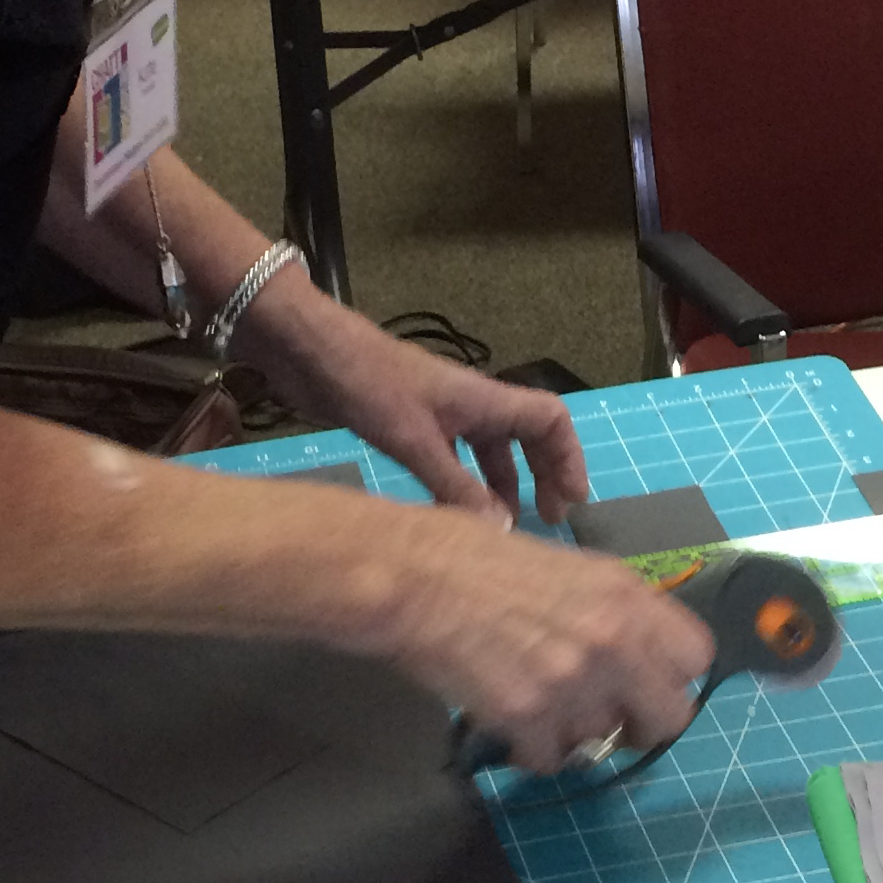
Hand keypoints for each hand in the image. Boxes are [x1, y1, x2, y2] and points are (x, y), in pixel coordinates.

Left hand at [240, 276, 589, 521]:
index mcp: (483, 398)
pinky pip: (453, 457)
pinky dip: (462, 484)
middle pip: (526, 437)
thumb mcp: (414, 440)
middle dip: (542, 475)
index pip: (550, 419)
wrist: (310, 352)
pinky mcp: (409, 424)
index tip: (572, 500)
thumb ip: (455, 486)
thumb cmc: (367, 385)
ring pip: (487, 450)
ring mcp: (439, 414)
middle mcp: (469, 404)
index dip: (569, 457)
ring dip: (500, 485)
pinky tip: (449, 512)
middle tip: (546, 519)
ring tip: (499, 526)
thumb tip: (501, 529)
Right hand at [382, 509, 714, 772]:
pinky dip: (528, 749)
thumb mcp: (565, 568)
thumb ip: (610, 611)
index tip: (645, 682)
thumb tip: (636, 656)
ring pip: (600, 742)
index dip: (669, 675)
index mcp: (626, 593)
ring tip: (531, 696)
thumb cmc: (475, 559)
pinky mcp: (527, 715)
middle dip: (637, 723)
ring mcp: (572, 680)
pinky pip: (549, 760)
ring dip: (570, 731)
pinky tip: (505, 714)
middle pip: (669, 718)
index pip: (697, 657)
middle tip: (602, 714)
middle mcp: (612, 638)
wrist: (411, 576)